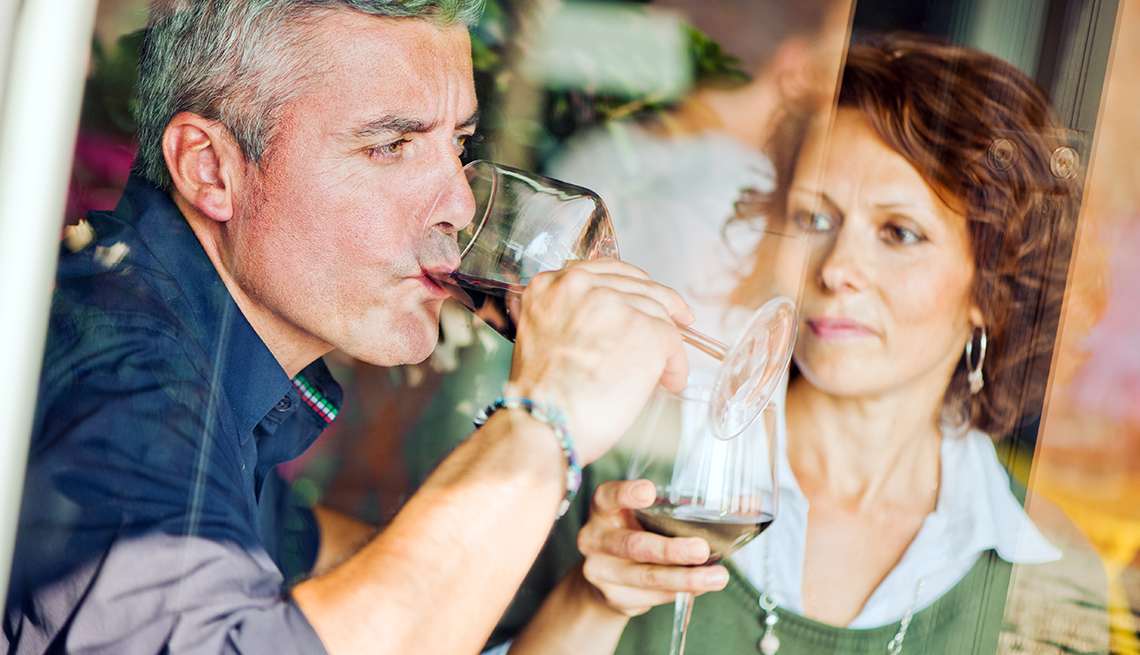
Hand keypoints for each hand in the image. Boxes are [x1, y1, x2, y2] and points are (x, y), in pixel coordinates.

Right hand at [508, 259, 692, 463]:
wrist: (544, 424)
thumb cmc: (541, 398)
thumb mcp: (542, 338)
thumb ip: (571, 318)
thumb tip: (610, 327)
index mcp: (550, 286)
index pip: (604, 271)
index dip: (632, 286)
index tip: (647, 296)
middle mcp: (580, 285)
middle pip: (637, 286)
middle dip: (660, 306)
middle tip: (679, 320)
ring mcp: (614, 304)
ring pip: (657, 313)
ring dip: (666, 343)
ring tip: (665, 370)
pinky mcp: (644, 329)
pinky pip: (672, 341)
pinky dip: (675, 363)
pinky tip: (669, 380)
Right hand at [577, 480, 728, 616]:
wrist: (603, 578)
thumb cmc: (635, 533)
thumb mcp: (649, 516)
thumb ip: (690, 507)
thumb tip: (750, 503)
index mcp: (604, 508)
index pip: (608, 496)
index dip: (626, 493)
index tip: (650, 491)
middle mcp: (595, 537)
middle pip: (634, 544)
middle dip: (670, 549)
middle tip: (700, 549)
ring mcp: (601, 570)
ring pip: (647, 576)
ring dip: (685, 579)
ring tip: (716, 577)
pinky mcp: (614, 597)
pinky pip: (652, 596)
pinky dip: (680, 592)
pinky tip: (699, 587)